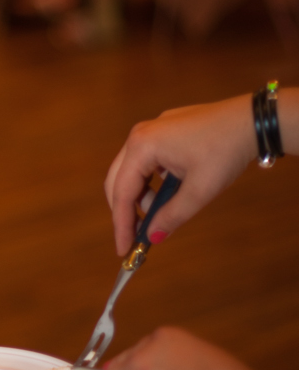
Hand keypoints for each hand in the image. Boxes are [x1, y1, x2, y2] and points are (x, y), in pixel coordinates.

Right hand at [104, 95, 254, 253]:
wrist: (251, 121)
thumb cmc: (225, 151)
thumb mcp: (200, 190)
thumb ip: (172, 216)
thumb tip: (153, 236)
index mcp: (142, 146)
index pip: (121, 192)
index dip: (121, 224)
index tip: (123, 249)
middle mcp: (140, 135)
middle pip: (118, 179)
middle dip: (126, 210)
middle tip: (135, 237)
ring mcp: (151, 130)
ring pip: (132, 170)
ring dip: (142, 196)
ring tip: (161, 214)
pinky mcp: (164, 131)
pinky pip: (146, 160)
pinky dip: (151, 181)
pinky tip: (168, 193)